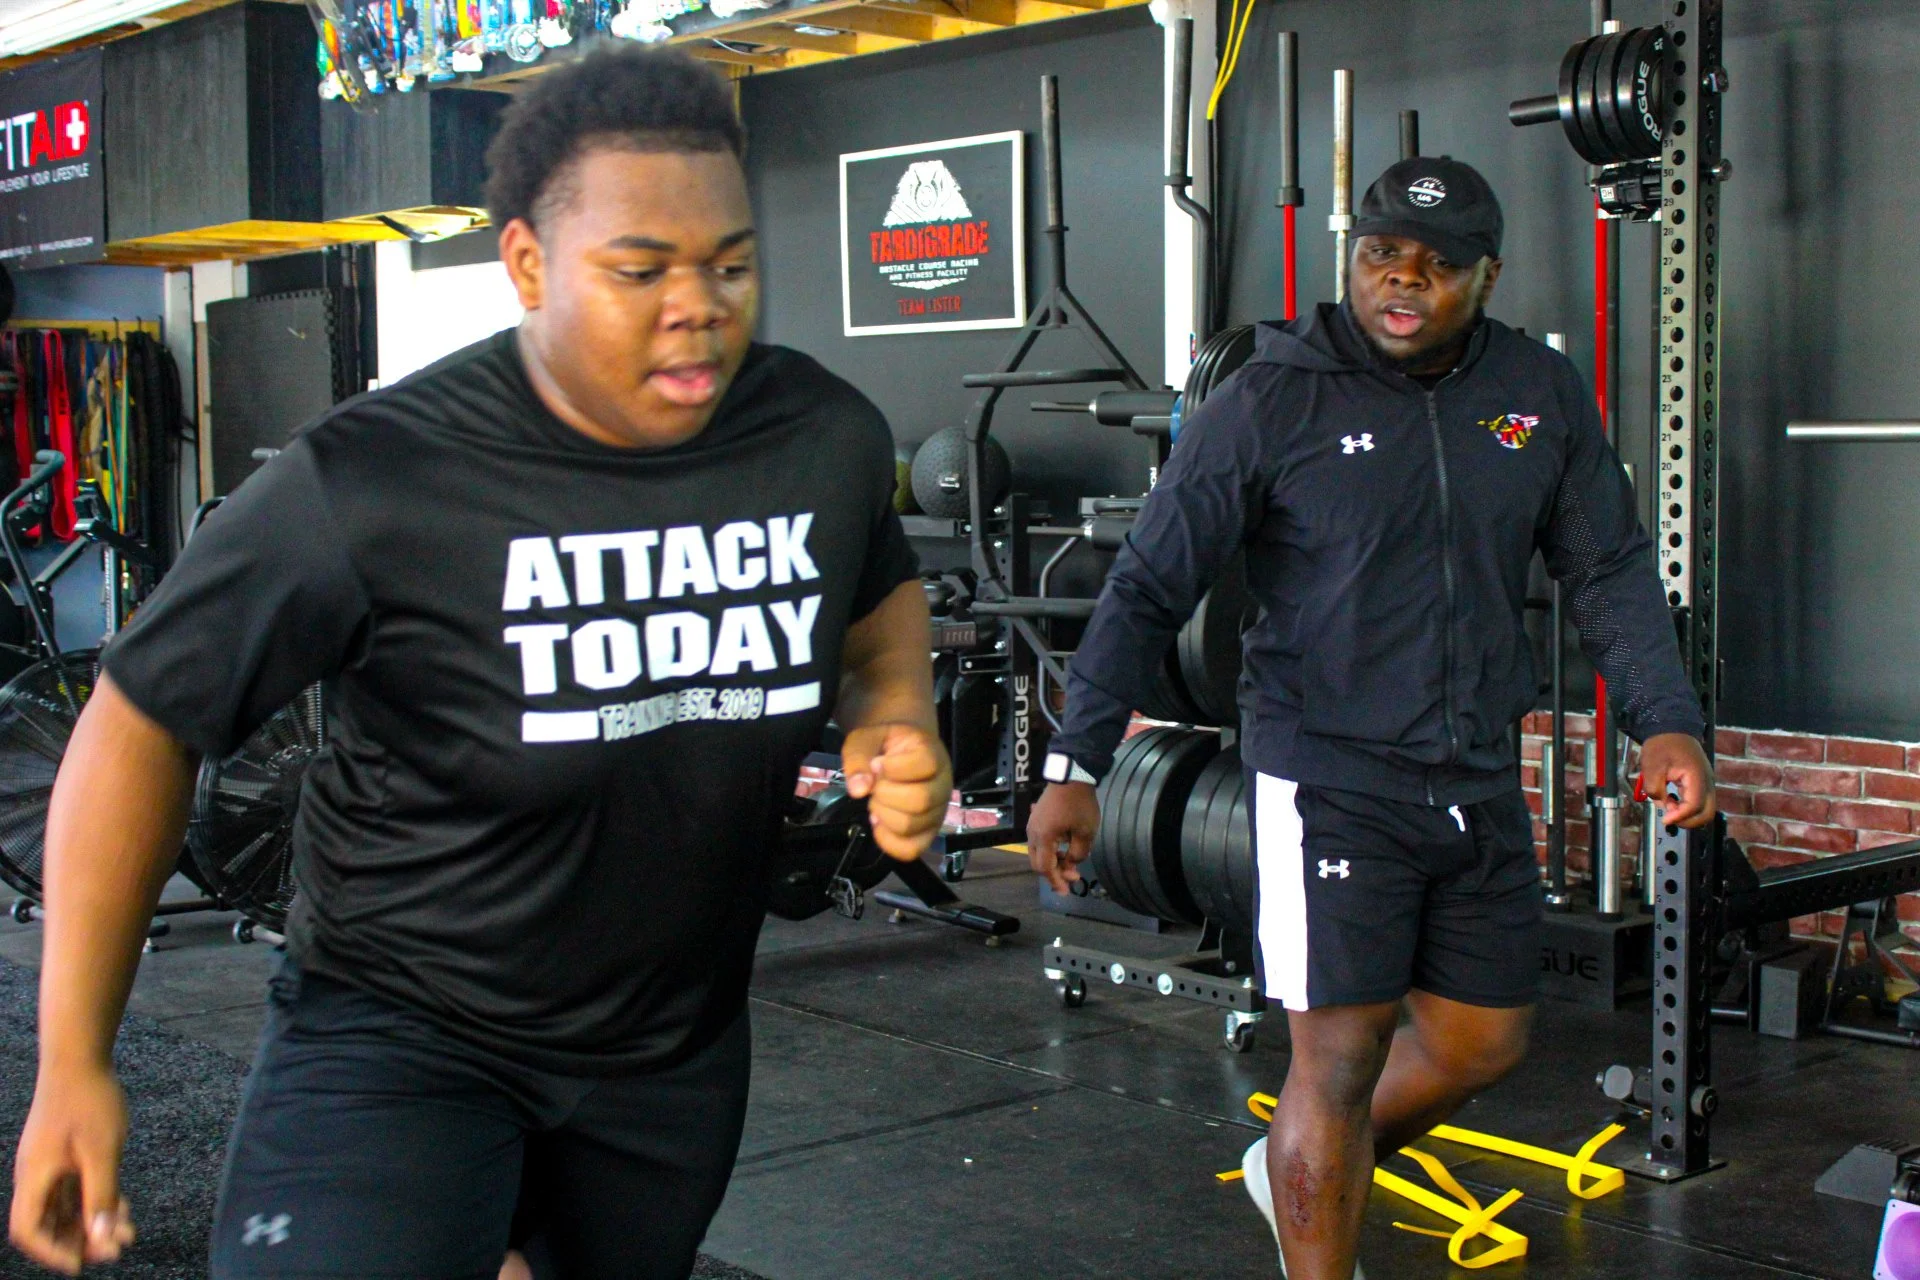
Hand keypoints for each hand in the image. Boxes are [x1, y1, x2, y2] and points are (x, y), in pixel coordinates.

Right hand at [10, 1062, 133, 1273]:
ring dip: (91, 1222)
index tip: (81, 1263)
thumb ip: (102, 1196)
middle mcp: (36, 1173)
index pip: (28, 1229)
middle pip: (48, 1222)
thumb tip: (103, 1238)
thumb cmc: (89, 1100)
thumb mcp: (102, 1152)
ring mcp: (49, 1162)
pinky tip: (122, 1206)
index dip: (50, 1251)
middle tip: (115, 1248)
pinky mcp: (64, 1152)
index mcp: (35, 1176)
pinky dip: (95, 1200)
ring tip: (126, 1232)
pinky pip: (75, 1187)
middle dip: (79, 1240)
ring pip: (65, 1205)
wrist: (80, 1056)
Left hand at [841, 722, 950, 861]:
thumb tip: (859, 790)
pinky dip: (887, 840)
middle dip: (884, 794)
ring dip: (883, 815)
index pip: (925, 764)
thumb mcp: (866, 739)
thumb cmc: (885, 746)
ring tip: (878, 801)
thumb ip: (859, 757)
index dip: (892, 767)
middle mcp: (943, 785)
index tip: (878, 763)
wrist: (899, 754)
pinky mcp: (927, 834)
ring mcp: (937, 812)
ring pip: (911, 826)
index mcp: (933, 754)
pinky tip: (879, 823)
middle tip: (876, 786)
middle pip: (919, 800)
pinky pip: (911, 850)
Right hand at [1027, 781, 1100, 894]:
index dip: (1055, 881)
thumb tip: (1071, 862)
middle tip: (1073, 876)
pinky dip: (1050, 849)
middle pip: (1038, 862)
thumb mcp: (1085, 832)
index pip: (1045, 868)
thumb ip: (1078, 854)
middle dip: (1054, 873)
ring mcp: (1032, 824)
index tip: (1066, 891)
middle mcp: (1032, 834)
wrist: (1071, 776)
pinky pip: (1040, 840)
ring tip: (1070, 860)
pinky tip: (1064, 846)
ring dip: (1053, 860)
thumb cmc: (1079, 804)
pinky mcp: (1036, 818)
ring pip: (1038, 852)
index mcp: (1043, 838)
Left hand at [1638, 732, 1716, 828]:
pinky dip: (1688, 806)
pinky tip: (1672, 800)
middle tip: (1669, 819)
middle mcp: (1706, 781)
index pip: (1695, 806)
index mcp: (1696, 776)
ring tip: (1668, 806)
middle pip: (1707, 813)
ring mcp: (1706, 782)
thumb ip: (1654, 789)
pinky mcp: (1701, 782)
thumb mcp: (1651, 767)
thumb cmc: (1662, 744)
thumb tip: (1662, 805)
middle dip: (1688, 821)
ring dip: (1687, 814)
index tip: (1665, 819)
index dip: (1680, 816)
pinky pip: (1700, 801)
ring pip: (1705, 809)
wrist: (1671, 728)